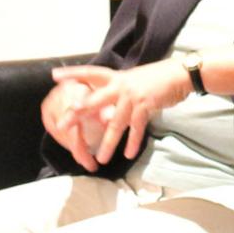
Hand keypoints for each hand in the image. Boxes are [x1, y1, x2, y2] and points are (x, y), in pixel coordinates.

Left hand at [48, 60, 192, 164]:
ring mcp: (132, 97)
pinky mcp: (145, 106)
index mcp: (115, 78)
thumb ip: (117, 93)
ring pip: (115, 123)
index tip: (55, 75)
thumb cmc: (155, 79)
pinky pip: (136, 128)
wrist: (178, 75)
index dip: (73, 74)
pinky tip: (128, 154)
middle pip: (94, 102)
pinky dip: (133, 142)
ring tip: (102, 158)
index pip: (90, 73)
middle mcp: (120, 86)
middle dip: (78, 114)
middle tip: (64, 125)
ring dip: (108, 143)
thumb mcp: (132, 81)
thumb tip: (104, 110)